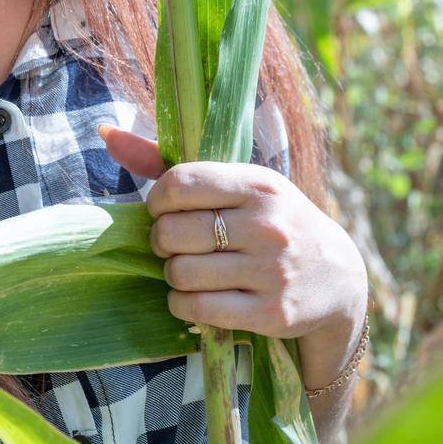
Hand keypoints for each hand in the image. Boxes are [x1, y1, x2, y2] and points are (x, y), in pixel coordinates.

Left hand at [97, 125, 368, 386]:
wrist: (338, 277)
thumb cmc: (271, 220)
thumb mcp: (238, 184)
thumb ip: (169, 163)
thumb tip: (104, 130)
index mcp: (257, 183)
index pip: (179, 183)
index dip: (156, 200)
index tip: (161, 210)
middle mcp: (267, 225)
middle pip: (174, 232)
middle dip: (161, 241)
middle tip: (171, 244)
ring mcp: (271, 271)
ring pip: (182, 273)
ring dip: (172, 274)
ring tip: (184, 269)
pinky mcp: (272, 313)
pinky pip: (199, 309)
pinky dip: (182, 304)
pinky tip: (191, 296)